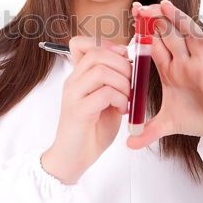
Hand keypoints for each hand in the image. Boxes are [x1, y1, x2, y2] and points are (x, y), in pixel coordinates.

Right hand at [41, 36, 131, 183]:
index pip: (80, 43)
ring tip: (126, 99)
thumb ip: (112, 81)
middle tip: (130, 83)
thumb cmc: (92, 129)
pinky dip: (120, 99)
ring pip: (101, 71)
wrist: (73, 159)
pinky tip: (121, 110)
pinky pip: (104, 93)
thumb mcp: (105, 99)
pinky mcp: (78, 111)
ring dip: (123, 83)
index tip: (122, 58)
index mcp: (77, 76)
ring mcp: (73, 95)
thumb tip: (128, 62)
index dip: (105, 44)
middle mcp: (72, 82)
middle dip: (122, 65)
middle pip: (97, 54)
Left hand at [127, 0, 202, 148]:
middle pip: (171, 34)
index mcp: (171, 69)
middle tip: (142, 7)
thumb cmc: (198, 117)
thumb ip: (148, 130)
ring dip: (182, 21)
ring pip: (194, 36)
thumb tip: (128, 144)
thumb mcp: (168, 124)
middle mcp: (186, 62)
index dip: (144, 29)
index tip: (132, 14)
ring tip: (166, 7)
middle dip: (157, 19)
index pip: (155, 44)